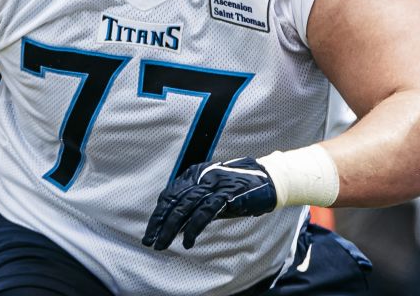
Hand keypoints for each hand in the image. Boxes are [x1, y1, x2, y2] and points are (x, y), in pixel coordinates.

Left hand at [142, 158, 276, 249]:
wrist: (268, 182)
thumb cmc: (238, 191)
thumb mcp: (212, 195)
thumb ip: (194, 205)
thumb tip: (175, 224)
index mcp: (195, 173)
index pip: (170, 195)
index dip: (158, 215)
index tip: (151, 231)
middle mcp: (201, 176)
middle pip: (173, 201)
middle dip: (159, 223)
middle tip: (150, 241)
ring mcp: (213, 184)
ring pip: (184, 208)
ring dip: (171, 229)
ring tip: (163, 245)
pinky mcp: (225, 194)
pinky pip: (204, 213)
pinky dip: (193, 228)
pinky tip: (187, 241)